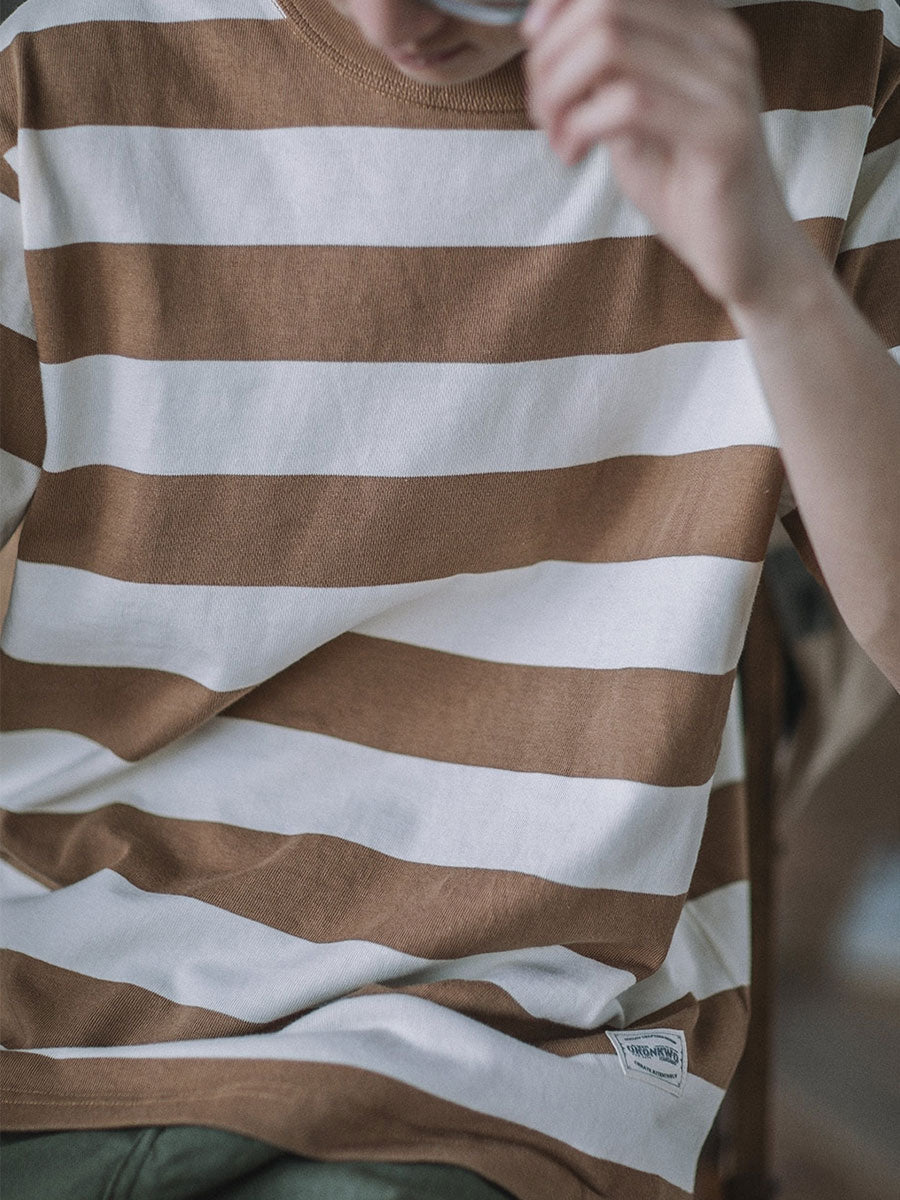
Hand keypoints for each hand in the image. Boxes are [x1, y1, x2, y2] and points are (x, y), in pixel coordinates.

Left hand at [521, 0, 815, 309]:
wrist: (747, 254)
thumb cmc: (686, 190)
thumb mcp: (631, 120)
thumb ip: (602, 75)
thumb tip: (545, 38)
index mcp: (702, 28)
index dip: (558, 5)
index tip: (532, 50)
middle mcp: (720, 41)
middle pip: (606, 6)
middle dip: (550, 58)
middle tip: (541, 113)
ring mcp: (726, 82)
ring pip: (609, 46)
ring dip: (559, 94)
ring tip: (557, 137)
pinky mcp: (722, 131)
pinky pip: (628, 102)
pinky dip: (581, 127)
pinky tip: (573, 156)